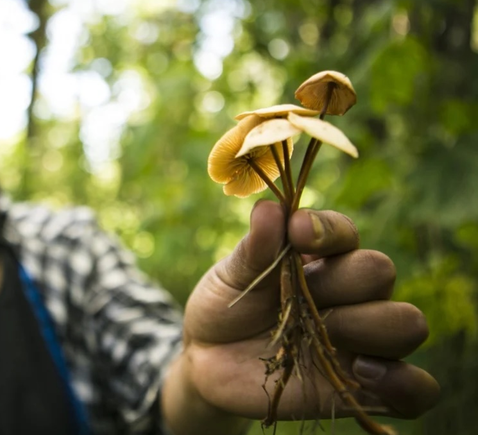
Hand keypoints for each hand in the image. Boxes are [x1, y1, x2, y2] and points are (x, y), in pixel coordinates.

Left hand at [168, 201, 438, 430]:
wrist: (209, 361)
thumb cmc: (225, 307)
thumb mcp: (230, 277)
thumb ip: (255, 248)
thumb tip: (271, 208)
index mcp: (320, 257)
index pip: (344, 233)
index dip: (327, 230)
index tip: (297, 232)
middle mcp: (350, 293)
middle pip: (379, 271)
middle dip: (340, 282)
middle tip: (299, 304)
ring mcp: (362, 340)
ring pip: (406, 323)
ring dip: (369, 327)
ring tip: (326, 336)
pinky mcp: (367, 387)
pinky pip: (417, 389)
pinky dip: (403, 383)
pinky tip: (360, 373)